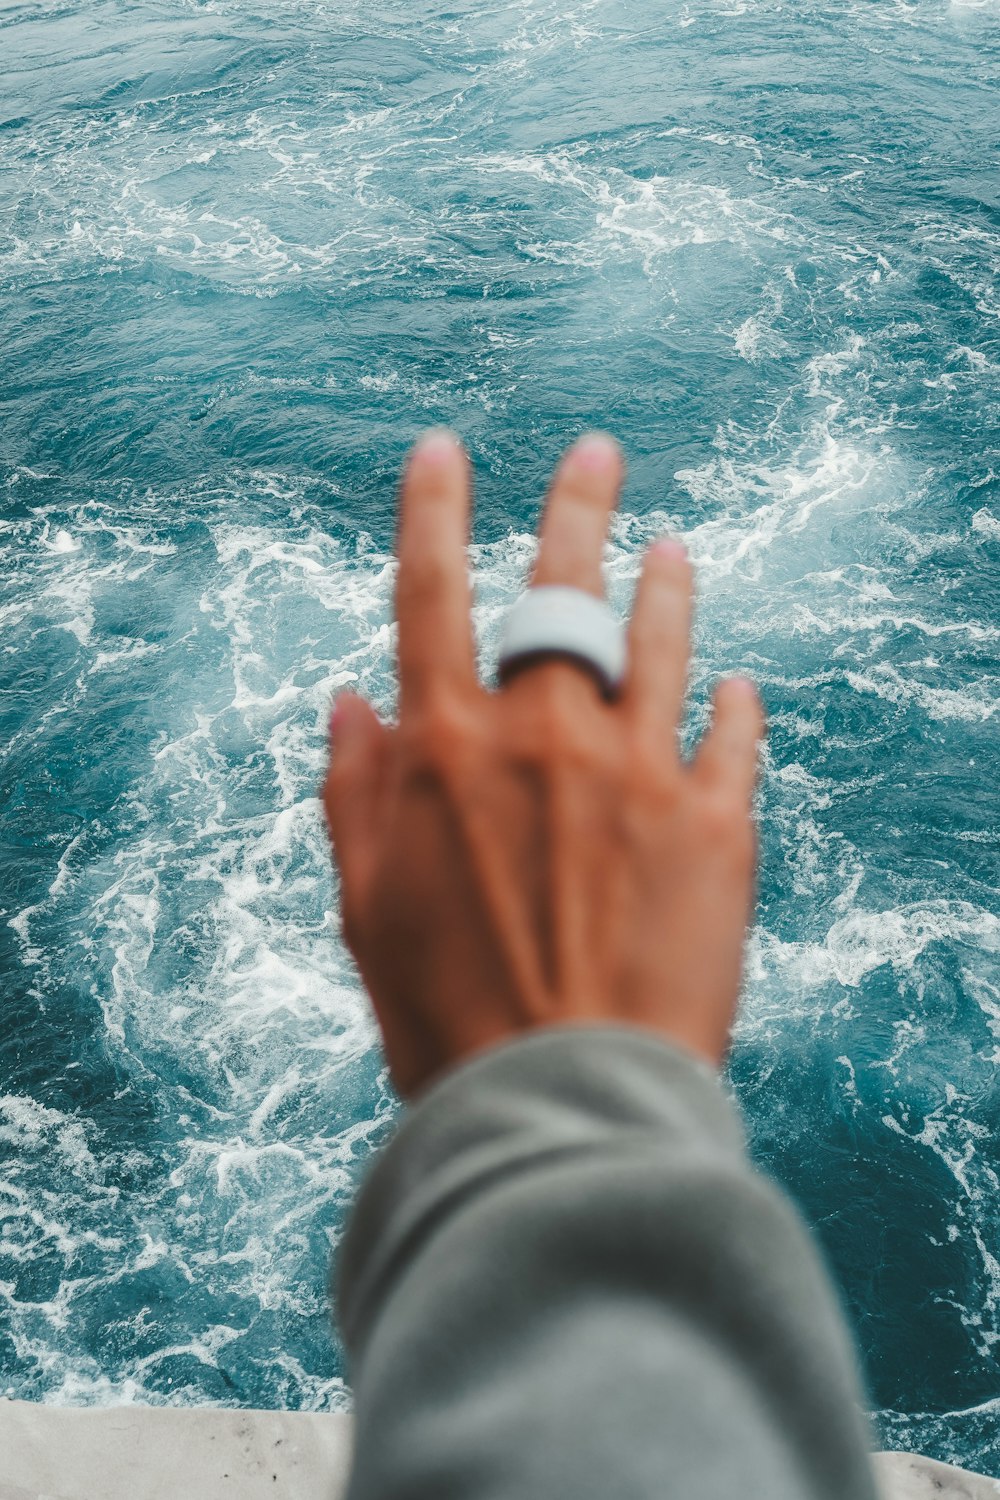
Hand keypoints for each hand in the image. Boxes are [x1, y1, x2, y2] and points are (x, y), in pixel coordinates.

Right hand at [322, 429, 764, 1098]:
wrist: (564, 1102)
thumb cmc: (447, 1014)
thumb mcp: (367, 905)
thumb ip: (355, 794)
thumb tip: (349, 703)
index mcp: (447, 750)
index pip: (432, 594)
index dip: (433, 510)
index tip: (442, 448)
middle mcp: (545, 736)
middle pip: (560, 588)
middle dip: (575, 507)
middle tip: (597, 453)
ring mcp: (639, 771)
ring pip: (659, 637)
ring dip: (665, 582)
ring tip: (674, 546)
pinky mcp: (717, 823)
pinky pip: (734, 734)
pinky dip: (733, 703)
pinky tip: (736, 685)